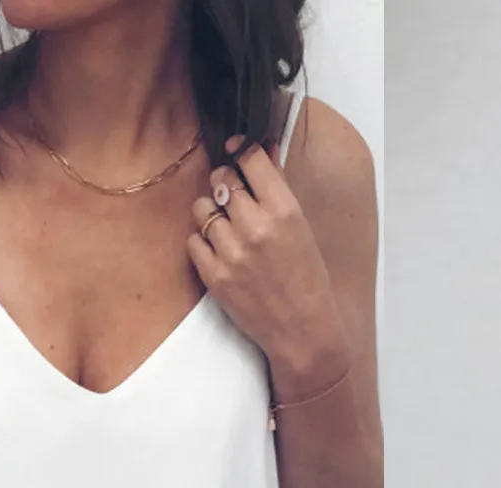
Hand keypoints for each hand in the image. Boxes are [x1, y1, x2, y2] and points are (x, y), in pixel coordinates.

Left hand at [186, 136, 341, 373]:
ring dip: (210, 213)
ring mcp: (231, 253)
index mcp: (284, 210)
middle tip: (229, 192)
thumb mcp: (301, 227)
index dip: (240, 149)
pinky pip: (193, 241)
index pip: (251, 161)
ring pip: (202, 210)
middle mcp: (255, 227)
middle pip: (222, 182)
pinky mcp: (213, 276)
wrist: (301, 327)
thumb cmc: (307, 277)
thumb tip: (262, 151)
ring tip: (225, 227)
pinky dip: (202, 242)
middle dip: (224, 182)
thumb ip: (278, 190)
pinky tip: (218, 249)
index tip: (234, 147)